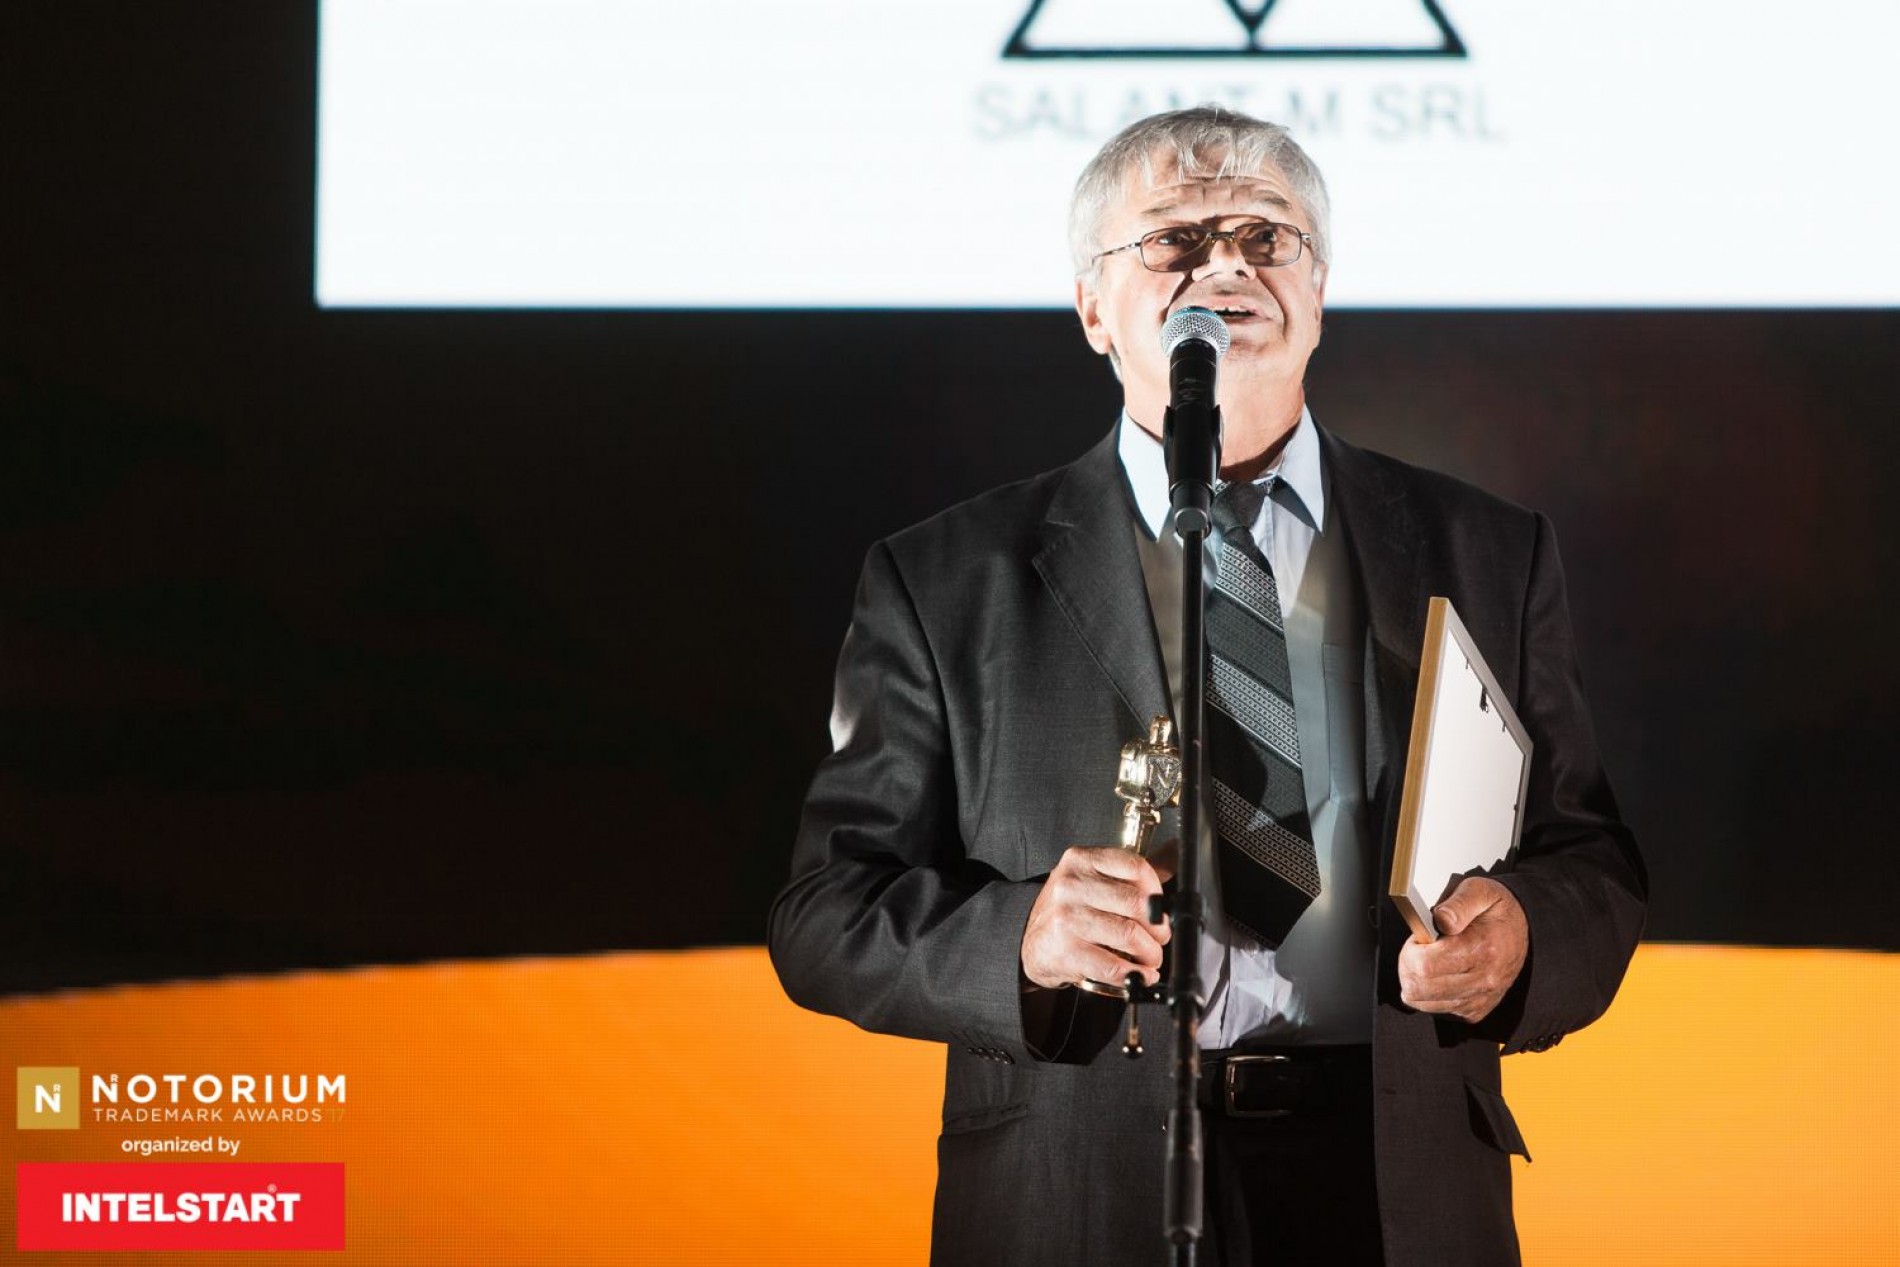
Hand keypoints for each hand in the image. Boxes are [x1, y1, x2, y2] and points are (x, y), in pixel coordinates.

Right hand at [1021, 846, 1170, 990]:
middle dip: (1159, 927)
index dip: (1158, 891)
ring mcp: (1066, 919)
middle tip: (1160, 938)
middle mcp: (1071, 885)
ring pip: (1130, 936)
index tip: (1161, 908)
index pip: (1136, 867)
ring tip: (1151, 958)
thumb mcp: (1093, 879)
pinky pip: (1113, 966)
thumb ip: (1132, 871)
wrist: (1031, 942)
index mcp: (1081, 860)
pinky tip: (1139, 975)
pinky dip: (1135, 975)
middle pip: (1137, 903)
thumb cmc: (1069, 910)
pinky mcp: (1065, 952)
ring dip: (1150, 954)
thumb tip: (1174, 854)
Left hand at [1397, 876, 1528, 1023]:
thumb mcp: (1480, 891)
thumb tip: (1442, 919)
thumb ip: (1458, 903)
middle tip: (1419, 948)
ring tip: (1428, 959)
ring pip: (1421, 1001)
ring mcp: (1479, 999)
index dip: (1411, 950)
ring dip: (1414, 980)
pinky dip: (1427, 992)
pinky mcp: (1474, 1011)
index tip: (1419, 937)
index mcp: (1482, 950)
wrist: (1523, 931)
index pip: (1425, 966)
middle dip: (1407, 965)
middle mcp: (1483, 981)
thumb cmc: (1495, 910)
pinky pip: (1433, 1009)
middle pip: (1419, 987)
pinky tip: (1438, 973)